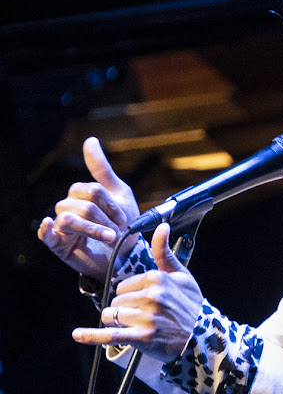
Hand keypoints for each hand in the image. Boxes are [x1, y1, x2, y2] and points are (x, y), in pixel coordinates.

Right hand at [37, 137, 139, 280]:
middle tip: (117, 230)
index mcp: (81, 194)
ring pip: (69, 218)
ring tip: (109, 237)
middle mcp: (68, 207)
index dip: (110, 205)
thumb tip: (89, 140)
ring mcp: (62, 226)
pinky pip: (46, 235)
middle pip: (83, 205)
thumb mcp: (118, 192)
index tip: (123, 217)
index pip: (91, 191)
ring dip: (94, 229)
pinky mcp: (58, 245)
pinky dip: (46, 229)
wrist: (127, 253)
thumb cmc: (123, 221)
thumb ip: (101, 169)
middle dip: (105, 219)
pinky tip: (49, 226)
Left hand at [72, 223, 204, 363]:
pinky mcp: (142, 337)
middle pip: (115, 301)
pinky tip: (78, 334)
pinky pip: (110, 334)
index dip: (130, 295)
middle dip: (123, 309)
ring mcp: (146, 317)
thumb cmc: (191, 303)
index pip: (123, 285)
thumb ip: (164, 251)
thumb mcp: (181, 274)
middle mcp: (151, 295)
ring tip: (136, 327)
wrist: (201, 336)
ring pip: (111, 316)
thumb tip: (162, 226)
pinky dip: (92, 335)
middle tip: (144, 316)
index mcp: (157, 278)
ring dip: (117, 323)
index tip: (145, 301)